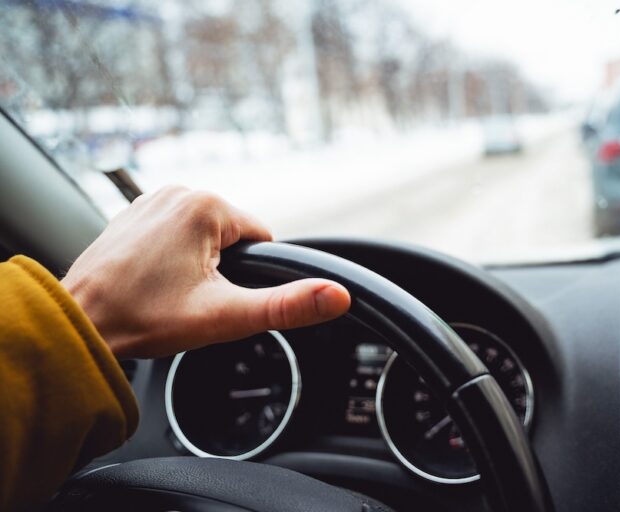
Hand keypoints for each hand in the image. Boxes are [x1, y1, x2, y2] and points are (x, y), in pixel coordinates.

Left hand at [61, 186, 350, 358]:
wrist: (80, 323)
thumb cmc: (143, 318)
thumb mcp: (225, 317)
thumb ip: (286, 305)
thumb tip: (337, 296)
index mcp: (206, 206)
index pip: (261, 238)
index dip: (248, 275)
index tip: (213, 295)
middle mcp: (178, 191)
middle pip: (232, 237)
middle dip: (221, 270)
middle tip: (187, 298)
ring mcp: (152, 199)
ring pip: (205, 237)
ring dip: (198, 264)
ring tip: (167, 290)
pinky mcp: (135, 212)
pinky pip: (177, 233)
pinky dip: (174, 256)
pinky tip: (152, 279)